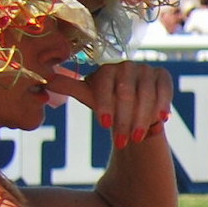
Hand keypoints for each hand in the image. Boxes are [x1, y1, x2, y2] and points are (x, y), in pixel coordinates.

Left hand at [48, 61, 173, 148]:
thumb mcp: (88, 96)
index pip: (105, 86)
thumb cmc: (108, 104)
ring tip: (137, 137)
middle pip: (125, 93)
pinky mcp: (163, 75)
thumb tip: (43, 80)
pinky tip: (161, 120)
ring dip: (141, 118)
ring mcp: (146, 69)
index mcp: (106, 69)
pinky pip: (164, 90)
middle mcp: (127, 65)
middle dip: (123, 119)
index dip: (104, 105)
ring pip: (145, 94)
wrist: (133, 109)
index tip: (104, 125)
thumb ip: (68, 87)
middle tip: (122, 141)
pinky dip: (163, 105)